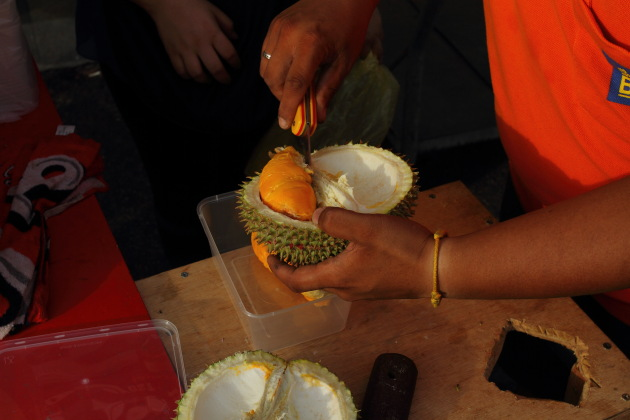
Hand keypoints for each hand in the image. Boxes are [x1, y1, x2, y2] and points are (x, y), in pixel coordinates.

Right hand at [138, 0, 239, 83]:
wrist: (165, 1)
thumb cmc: (192, 4)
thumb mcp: (214, 10)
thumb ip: (226, 25)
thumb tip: (235, 38)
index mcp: (212, 32)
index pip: (229, 54)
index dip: (236, 63)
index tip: (237, 66)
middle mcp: (199, 43)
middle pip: (215, 68)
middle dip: (224, 78)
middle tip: (227, 80)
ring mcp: (185, 50)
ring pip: (197, 74)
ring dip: (206, 80)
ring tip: (209, 79)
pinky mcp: (172, 52)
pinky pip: (181, 71)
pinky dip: (188, 76)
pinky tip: (193, 74)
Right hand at [260, 0, 378, 128]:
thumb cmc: (347, 27)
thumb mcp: (344, 62)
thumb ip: (328, 90)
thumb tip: (317, 117)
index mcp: (311, 45)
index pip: (294, 84)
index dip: (288, 107)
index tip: (285, 124)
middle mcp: (289, 36)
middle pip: (274, 80)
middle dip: (283, 98)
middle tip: (298, 103)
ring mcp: (278, 28)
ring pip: (266, 70)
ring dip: (277, 85)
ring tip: (295, 86)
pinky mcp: (274, 25)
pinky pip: (265, 55)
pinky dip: (274, 69)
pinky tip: (290, 69)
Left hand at [269, 207, 434, 300]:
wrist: (439, 269)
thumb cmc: (402, 249)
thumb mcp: (367, 228)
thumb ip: (337, 221)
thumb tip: (314, 217)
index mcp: (338, 278)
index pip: (296, 281)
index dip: (278, 269)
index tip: (269, 254)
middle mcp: (346, 290)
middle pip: (311, 280)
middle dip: (296, 264)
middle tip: (291, 243)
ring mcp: (362, 290)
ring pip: (330, 278)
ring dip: (317, 262)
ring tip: (315, 239)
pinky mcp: (375, 286)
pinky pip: (346, 277)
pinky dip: (335, 262)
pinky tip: (345, 245)